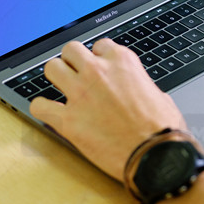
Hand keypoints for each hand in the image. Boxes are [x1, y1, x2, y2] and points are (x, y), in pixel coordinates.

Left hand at [29, 39, 186, 180]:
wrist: (156, 157)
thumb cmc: (163, 130)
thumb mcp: (158, 94)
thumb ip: (139, 85)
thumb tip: (135, 90)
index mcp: (122, 62)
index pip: (100, 46)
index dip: (99, 59)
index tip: (100, 70)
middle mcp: (98, 72)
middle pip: (71, 50)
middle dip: (73, 62)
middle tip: (76, 75)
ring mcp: (80, 94)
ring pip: (51, 69)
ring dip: (56, 78)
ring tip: (62, 89)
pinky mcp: (68, 121)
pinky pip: (39, 106)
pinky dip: (42, 108)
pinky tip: (49, 113)